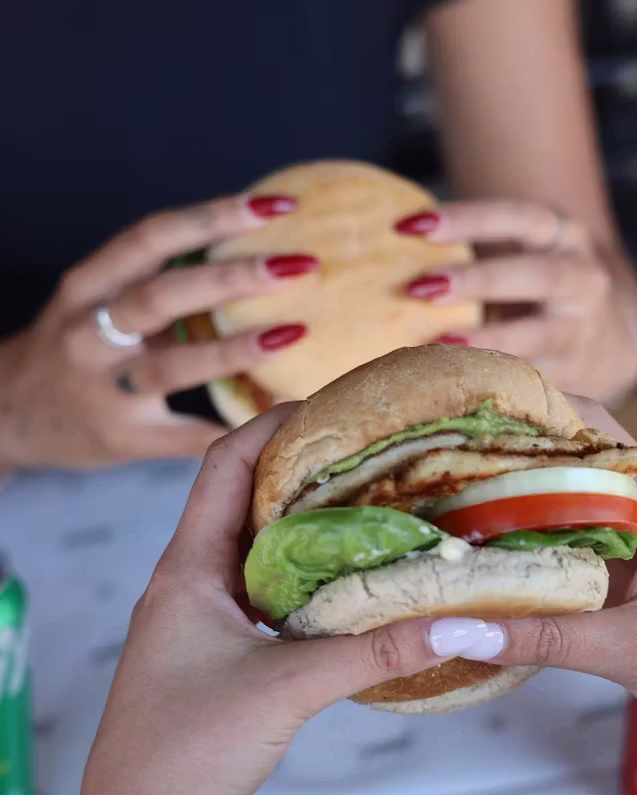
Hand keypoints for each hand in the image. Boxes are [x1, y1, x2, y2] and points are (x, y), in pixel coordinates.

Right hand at [0, 193, 315, 469]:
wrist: (10, 415)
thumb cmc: (71, 350)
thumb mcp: (95, 304)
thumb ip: (155, 284)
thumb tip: (247, 258)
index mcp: (88, 286)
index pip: (152, 238)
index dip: (212, 217)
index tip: (272, 206)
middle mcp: (88, 332)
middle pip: (163, 295)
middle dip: (233, 277)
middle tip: (297, 264)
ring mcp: (102, 387)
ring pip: (171, 364)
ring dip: (235, 349)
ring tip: (292, 333)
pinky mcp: (119, 435)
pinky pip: (183, 433)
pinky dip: (228, 424)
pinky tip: (276, 415)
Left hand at [71, 405, 450, 794]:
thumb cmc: (189, 748)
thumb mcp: (289, 688)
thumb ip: (375, 652)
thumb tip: (460, 624)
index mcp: (188, 567)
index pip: (223, 465)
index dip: (271, 426)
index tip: (329, 408)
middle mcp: (189, 577)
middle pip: (242, 496)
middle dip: (298, 467)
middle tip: (363, 453)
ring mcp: (201, 610)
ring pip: (254, 542)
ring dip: (301, 520)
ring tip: (362, 502)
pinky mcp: (216, 642)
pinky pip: (261, 585)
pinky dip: (300, 569)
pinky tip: (344, 576)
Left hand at [396, 200, 636, 403]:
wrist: (615, 341)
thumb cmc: (540, 289)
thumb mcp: (526, 255)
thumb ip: (477, 252)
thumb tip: (382, 251)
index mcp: (564, 237)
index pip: (519, 217)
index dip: (467, 219)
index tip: (409, 226)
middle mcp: (583, 279)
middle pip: (538, 274)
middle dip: (478, 281)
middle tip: (420, 288)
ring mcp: (582, 331)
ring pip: (538, 335)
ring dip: (486, 341)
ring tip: (436, 347)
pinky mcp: (576, 376)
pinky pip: (533, 380)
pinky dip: (495, 382)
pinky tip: (455, 388)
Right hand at [427, 396, 636, 756]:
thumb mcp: (635, 650)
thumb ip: (546, 638)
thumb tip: (457, 628)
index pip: (595, 430)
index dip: (538, 411)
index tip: (474, 415)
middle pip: (566, 467)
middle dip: (506, 462)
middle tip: (439, 466)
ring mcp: (628, 552)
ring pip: (559, 513)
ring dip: (508, 511)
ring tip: (444, 508)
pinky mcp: (616, 587)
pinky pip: (559, 555)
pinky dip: (520, 554)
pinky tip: (480, 564)